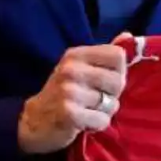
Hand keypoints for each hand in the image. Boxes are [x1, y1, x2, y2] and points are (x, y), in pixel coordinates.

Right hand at [17, 33, 130, 154]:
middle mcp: (71, 69)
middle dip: (112, 95)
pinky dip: (97, 125)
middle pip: (118, 81)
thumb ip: (104, 55)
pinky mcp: (69, 114)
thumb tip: (128, 35)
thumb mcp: (79, 67)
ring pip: (111, 104)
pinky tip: (84, 122)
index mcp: (76, 54)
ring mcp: (69, 91)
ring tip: (88, 110)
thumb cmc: (62, 92)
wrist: (32, 121)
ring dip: (104, 112)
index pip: (118, 55)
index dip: (119, 71)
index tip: (105, 81)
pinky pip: (102, 120)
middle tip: (96, 99)